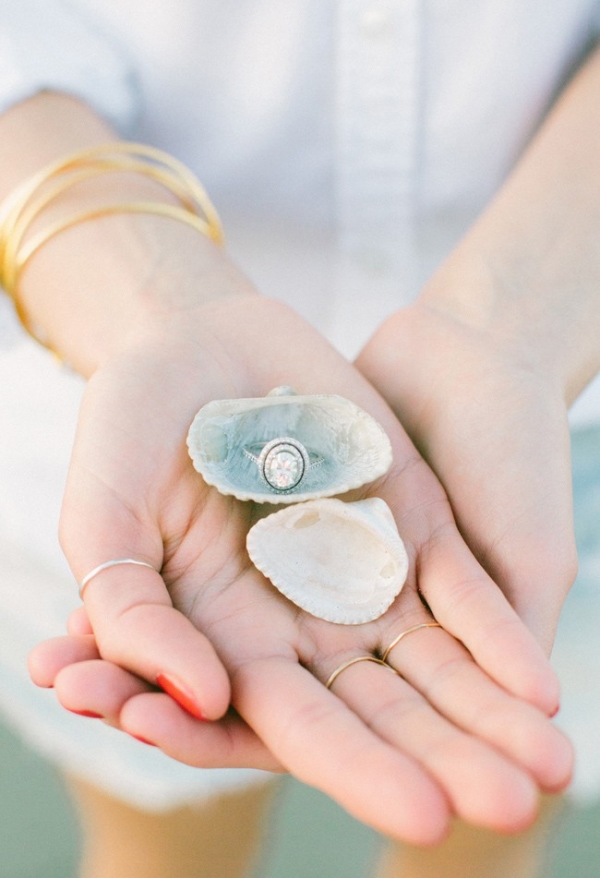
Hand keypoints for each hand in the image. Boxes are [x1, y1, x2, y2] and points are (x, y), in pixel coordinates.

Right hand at [28, 296, 571, 843]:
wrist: (193, 339)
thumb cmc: (126, 426)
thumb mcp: (102, 516)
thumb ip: (136, 613)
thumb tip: (209, 697)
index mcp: (229, 639)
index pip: (296, 725)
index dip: (355, 769)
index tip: (421, 814)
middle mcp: (302, 622)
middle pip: (382, 710)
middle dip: (444, 760)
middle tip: (507, 807)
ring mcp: (362, 574)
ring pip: (434, 662)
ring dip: (490, 714)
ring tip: (552, 767)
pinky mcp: (407, 523)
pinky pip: (459, 591)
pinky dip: (496, 635)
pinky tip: (541, 684)